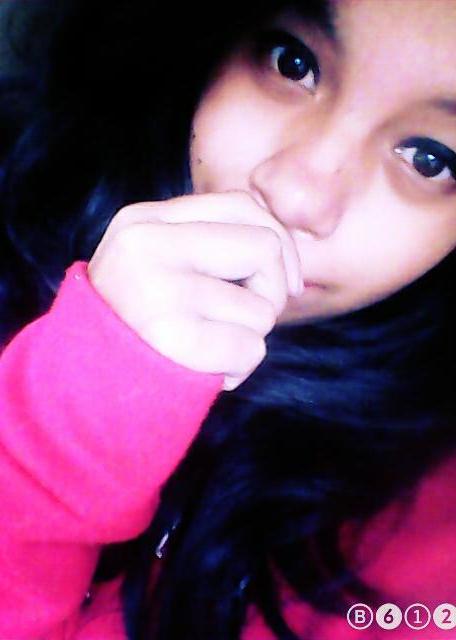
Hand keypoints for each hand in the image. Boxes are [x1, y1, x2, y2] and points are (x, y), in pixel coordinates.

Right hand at [88, 191, 301, 390]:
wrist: (81, 388)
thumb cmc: (133, 327)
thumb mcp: (154, 265)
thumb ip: (207, 246)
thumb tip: (284, 253)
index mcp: (143, 221)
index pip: (240, 204)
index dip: (279, 242)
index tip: (286, 281)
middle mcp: (147, 246)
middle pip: (263, 247)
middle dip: (273, 291)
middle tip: (250, 319)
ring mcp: (158, 291)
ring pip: (262, 310)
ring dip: (247, 338)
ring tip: (205, 349)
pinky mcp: (172, 338)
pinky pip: (251, 350)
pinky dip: (238, 369)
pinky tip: (202, 372)